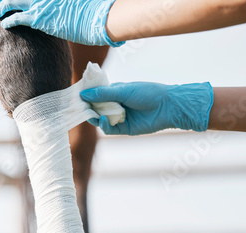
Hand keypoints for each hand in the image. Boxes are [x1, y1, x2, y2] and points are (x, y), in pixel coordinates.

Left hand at [0, 0, 124, 46]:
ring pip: (13, 1)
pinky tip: (4, 24)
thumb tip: (59, 4)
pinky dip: (9, 20)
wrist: (98, 16)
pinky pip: (18, 18)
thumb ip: (62, 0)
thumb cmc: (94, 7)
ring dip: (2, 5)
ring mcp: (40, 3)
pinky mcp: (39, 18)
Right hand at [80, 82, 213, 134]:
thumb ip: (103, 94)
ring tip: (91, 114)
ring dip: (94, 117)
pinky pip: (109, 129)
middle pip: (97, 108)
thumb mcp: (123, 90)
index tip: (77, 95)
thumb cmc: (148, 93)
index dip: (88, 95)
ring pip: (101, 119)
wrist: (168, 106)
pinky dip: (103, 125)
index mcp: (116, 92)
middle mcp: (116, 105)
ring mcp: (119, 117)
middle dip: (88, 108)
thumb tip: (83, 94)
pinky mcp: (124, 129)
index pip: (97, 94)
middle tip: (79, 107)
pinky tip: (103, 119)